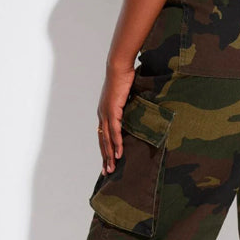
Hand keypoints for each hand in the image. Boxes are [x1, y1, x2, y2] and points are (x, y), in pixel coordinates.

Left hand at [97, 61, 135, 175]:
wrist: (119, 66)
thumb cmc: (124, 78)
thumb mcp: (126, 97)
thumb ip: (128, 107)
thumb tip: (137, 112)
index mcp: (104, 113)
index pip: (103, 136)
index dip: (105, 150)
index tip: (107, 162)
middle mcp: (102, 115)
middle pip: (102, 141)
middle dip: (104, 158)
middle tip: (107, 173)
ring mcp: (105, 114)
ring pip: (106, 140)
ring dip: (109, 155)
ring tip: (112, 168)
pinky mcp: (112, 111)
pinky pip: (114, 131)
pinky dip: (116, 143)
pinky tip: (118, 154)